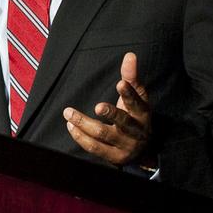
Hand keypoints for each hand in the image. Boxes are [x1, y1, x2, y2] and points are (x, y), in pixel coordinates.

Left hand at [63, 52, 152, 166]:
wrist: (144, 149)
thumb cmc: (136, 115)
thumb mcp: (138, 97)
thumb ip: (131, 77)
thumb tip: (129, 55)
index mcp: (143, 114)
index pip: (137, 103)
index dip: (129, 94)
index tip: (120, 84)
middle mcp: (136, 131)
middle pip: (123, 122)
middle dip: (110, 113)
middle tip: (97, 106)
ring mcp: (124, 146)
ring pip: (103, 135)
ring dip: (84, 123)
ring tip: (68, 112)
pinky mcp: (113, 157)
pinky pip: (94, 148)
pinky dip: (80, 137)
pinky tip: (71, 126)